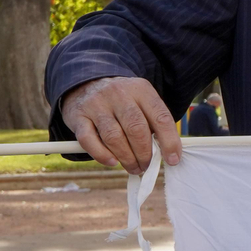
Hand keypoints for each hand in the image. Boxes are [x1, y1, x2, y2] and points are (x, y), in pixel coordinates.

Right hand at [61, 76, 181, 172]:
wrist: (87, 82)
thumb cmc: (123, 100)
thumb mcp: (142, 101)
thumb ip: (153, 123)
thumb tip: (166, 155)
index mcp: (141, 90)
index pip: (161, 117)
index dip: (169, 142)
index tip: (173, 160)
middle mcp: (119, 94)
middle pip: (136, 129)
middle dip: (144, 154)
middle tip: (146, 166)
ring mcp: (96, 104)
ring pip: (114, 137)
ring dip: (126, 158)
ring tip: (133, 168)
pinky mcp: (78, 115)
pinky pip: (89, 140)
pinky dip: (102, 155)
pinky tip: (112, 162)